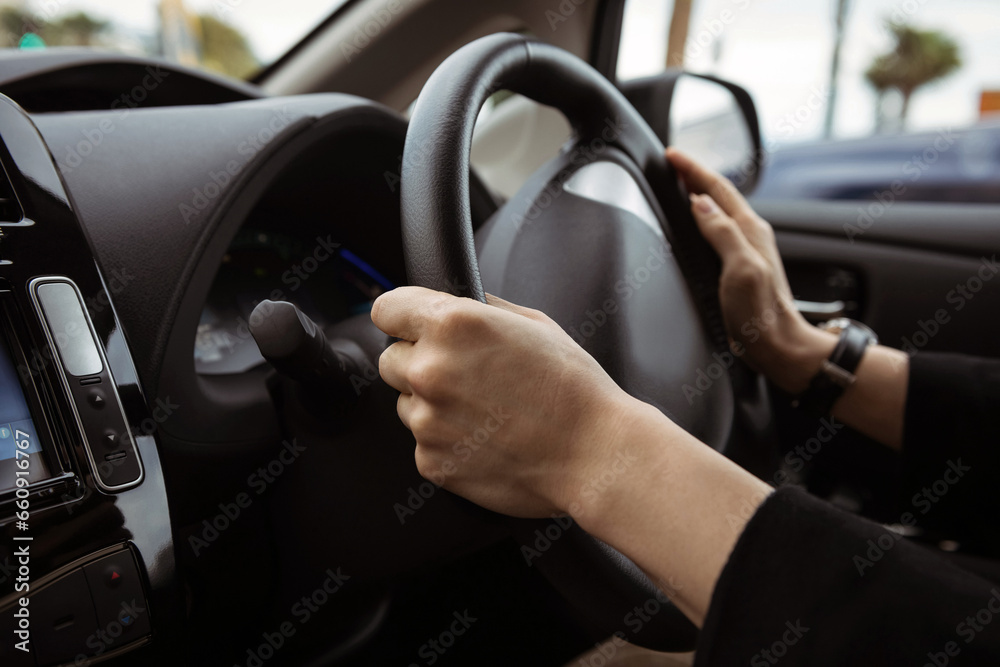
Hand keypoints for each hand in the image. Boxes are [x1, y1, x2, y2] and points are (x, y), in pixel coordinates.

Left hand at [371, 287, 643, 518]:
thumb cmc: (573, 389)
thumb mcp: (535, 323)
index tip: (412, 328)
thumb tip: (457, 302)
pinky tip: (487, 438)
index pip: (386, 309)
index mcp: (452, 325)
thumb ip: (482, 308)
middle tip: (466, 375)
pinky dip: (447, 441)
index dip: (402, 318)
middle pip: (391, 359)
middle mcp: (430, 370)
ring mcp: (427, 420)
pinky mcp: (431, 461)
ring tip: (485, 411)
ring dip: (432, 405)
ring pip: (407, 403)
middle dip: (420, 363)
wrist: (594, 454)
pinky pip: (424, 442)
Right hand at [666, 148, 836, 393]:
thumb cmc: (761, 313)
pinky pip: (719, 229)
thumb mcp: (740, 268)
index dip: (694, 169)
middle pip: (720, 194)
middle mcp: (751, 235)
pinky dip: (704, 217)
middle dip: (696, 175)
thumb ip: (722, 232)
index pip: (717, 188)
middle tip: (674, 163)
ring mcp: (747, 250)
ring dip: (701, 193)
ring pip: (720, 210)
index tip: (672, 155)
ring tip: (682, 184)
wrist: (778, 345)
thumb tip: (699, 203)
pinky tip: (697, 223)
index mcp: (750, 230)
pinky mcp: (741, 266)